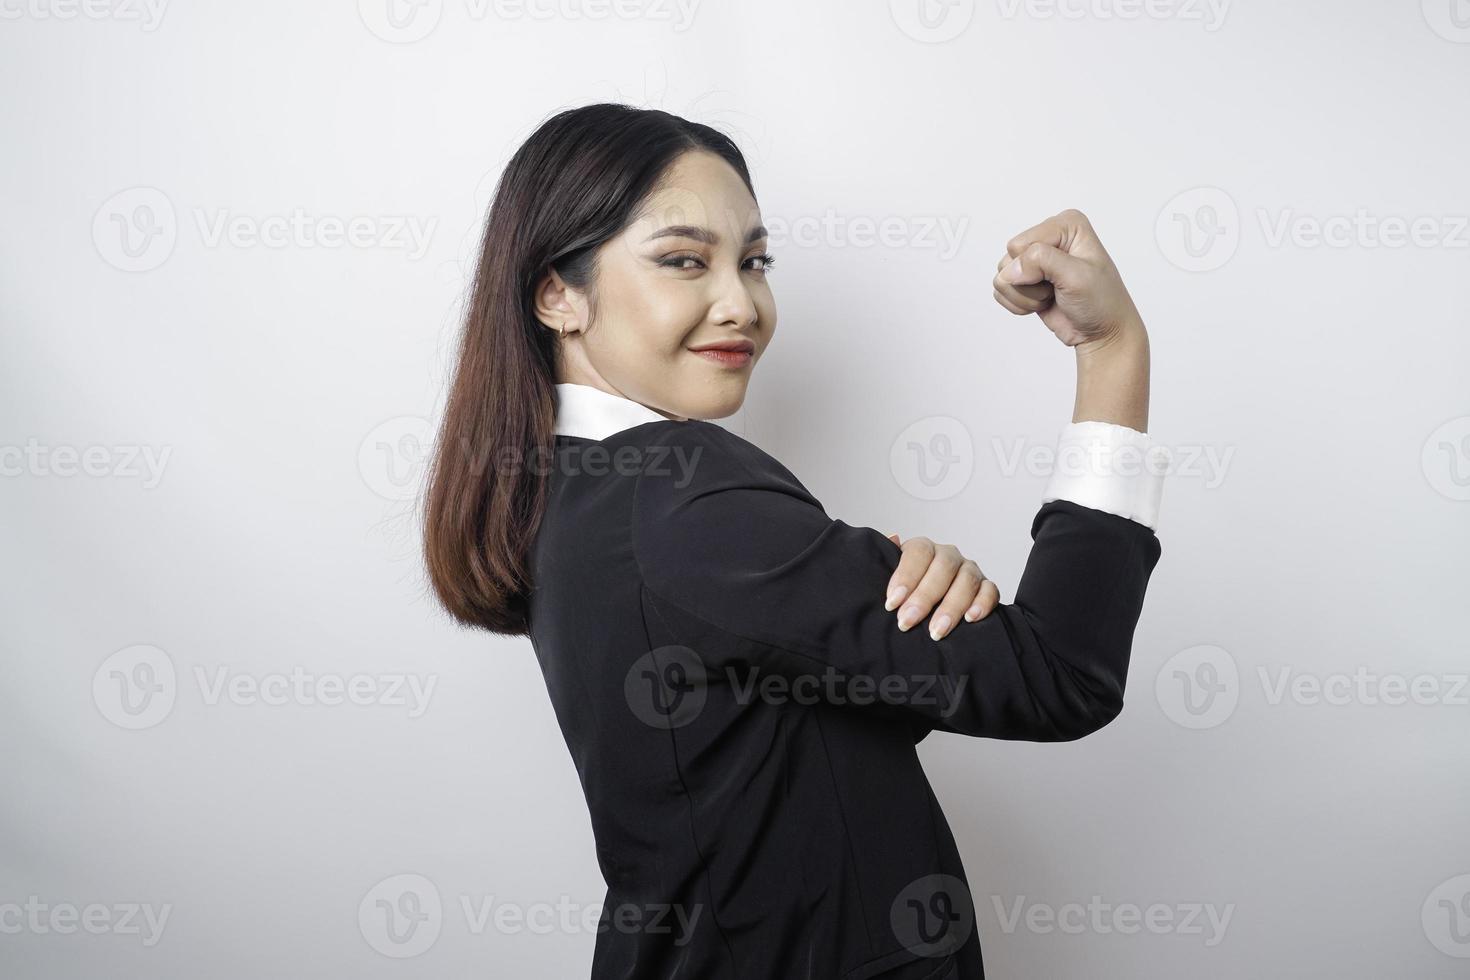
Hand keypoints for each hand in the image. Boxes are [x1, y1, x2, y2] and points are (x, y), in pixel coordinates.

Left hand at [883, 533, 999, 640]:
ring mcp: (970, 570)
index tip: (892, 602)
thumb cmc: (908, 590)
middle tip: (907, 621)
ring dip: (951, 607)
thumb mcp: (891, 573)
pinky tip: (970, 618)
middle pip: (943, 568)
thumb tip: (892, 538)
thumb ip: (889, 558)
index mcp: (925, 548)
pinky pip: (990, 591)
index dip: (905, 576)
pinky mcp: (986, 586)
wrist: (929, 604)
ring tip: (936, 631)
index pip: (919, 552)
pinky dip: (983, 604)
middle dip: (924, 598)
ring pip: (967, 580)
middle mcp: (949, 555)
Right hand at [992, 209, 1144, 353]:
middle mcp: (1049, 237)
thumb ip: (1042, 261)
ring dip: (1025, 296)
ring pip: (1002, 276)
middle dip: (1030, 283)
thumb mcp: (1077, 276)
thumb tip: (1009, 270)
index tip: (1063, 278)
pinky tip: (1043, 304)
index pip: (1021, 244)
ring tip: (1051, 297)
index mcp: (1066, 225)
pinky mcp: (1025, 280)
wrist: (1102, 333)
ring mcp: (1035, 259)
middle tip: (1057, 289)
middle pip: (1009, 259)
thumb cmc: (1100, 303)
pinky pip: (1000, 291)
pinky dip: (1019, 304)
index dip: (1035, 267)